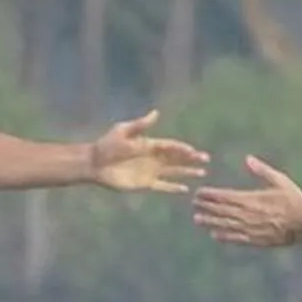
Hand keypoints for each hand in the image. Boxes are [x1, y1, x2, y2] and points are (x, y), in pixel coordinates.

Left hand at [86, 109, 208, 193]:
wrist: (95, 164)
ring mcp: (150, 172)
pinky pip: (163, 186)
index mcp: (149, 144)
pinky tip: (185, 189)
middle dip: (191, 159)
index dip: (182, 149)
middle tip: (206, 159)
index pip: (170, 146)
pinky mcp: (145, 184)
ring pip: (174, 172)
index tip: (194, 152)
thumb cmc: (107, 145)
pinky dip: (173, 188)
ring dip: (187, 172)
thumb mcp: (123, 132)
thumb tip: (156, 113)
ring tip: (202, 173)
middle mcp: (153, 158)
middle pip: (176, 158)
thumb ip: (140, 125)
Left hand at [192, 156, 301, 249]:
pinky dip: (224, 236)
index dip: (210, 195)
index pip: (225, 196)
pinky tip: (214, 235)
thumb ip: (262, 170)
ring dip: (210, 221)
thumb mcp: (281, 181)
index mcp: (251, 199)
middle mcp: (247, 215)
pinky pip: (236, 238)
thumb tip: (248, 159)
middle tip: (193, 203)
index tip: (199, 192)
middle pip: (221, 210)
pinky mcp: (255, 240)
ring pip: (225, 225)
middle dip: (206, 206)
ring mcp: (250, 228)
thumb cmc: (294, 201)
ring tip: (197, 219)